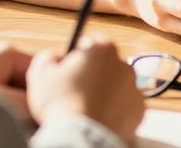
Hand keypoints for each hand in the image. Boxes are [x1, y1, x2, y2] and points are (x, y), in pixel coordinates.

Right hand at [27, 35, 142, 142]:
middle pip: (105, 64)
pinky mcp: (139, 109)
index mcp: (102, 48)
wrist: (82, 137)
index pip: (90, 43)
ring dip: (105, 92)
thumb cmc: (60, 103)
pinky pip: (125, 105)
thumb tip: (57, 56)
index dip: (76, 56)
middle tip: (76, 91)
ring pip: (116, 85)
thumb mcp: (40, 73)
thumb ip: (49, 56)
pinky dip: (115, 110)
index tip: (68, 70)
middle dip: (93, 74)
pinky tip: (99, 117)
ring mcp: (134, 87)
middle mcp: (123, 64)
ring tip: (87, 107)